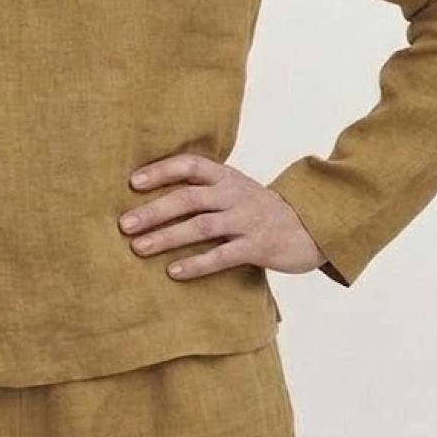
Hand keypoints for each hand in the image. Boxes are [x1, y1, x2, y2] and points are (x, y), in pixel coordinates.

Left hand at [119, 153, 326, 279]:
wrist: (312, 226)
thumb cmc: (260, 209)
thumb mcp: (235, 189)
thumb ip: (203, 188)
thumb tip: (152, 195)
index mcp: (226, 176)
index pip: (190, 164)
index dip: (161, 170)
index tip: (132, 182)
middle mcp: (234, 194)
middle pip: (188, 197)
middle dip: (154, 210)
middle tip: (124, 224)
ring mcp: (247, 220)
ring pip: (201, 226)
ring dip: (167, 237)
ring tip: (139, 248)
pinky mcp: (258, 246)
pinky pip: (223, 255)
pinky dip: (197, 264)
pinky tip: (174, 272)